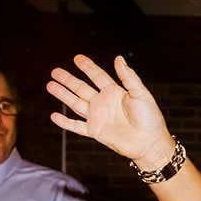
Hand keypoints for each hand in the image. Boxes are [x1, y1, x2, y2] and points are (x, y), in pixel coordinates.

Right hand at [49, 56, 173, 169]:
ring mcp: (98, 117)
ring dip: (63, 95)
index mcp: (115, 92)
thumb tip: (119, 58)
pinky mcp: (95, 131)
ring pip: (75, 103)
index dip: (87, 67)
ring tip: (50, 85)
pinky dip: (65, 122)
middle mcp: (104, 103)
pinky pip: (76, 126)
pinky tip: (54, 116)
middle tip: (55, 71)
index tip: (77, 58)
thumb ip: (128, 77)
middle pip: (82, 88)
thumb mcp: (140, 94)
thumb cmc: (150, 118)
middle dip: (68, 80)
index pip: (98, 76)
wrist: (149, 142)